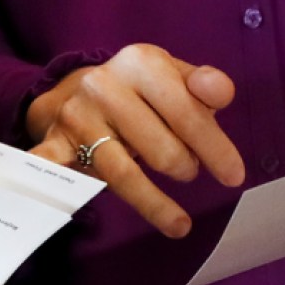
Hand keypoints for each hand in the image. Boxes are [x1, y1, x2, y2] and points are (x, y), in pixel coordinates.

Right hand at [26, 44, 243, 237]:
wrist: (74, 86)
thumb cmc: (139, 89)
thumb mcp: (172, 75)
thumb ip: (203, 87)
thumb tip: (224, 93)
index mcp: (141, 62)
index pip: (187, 112)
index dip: (215, 148)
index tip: (234, 176)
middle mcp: (106, 84)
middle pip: (159, 148)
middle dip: (184, 167)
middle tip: (189, 171)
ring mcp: (78, 115)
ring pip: (122, 173)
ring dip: (154, 202)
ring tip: (179, 222)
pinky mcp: (56, 141)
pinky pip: (53, 167)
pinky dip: (51, 181)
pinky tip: (54, 202)